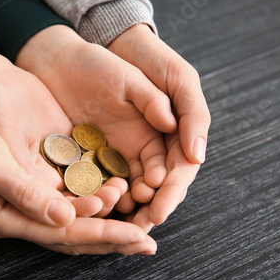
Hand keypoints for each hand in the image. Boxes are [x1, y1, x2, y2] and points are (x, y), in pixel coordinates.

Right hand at [0, 105, 156, 254]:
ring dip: (105, 220)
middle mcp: (18, 213)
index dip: (102, 234)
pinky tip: (114, 195)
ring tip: (139, 219)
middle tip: (147, 242)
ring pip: (73, 217)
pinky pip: (66, 195)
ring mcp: (25, 197)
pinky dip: (90, 198)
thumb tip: (66, 218)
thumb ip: (26, 192)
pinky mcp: (31, 177)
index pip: (63, 233)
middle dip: (111, 237)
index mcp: (4, 217)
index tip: (137, 236)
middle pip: (72, 234)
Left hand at [108, 24, 210, 229]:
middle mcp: (151, 143)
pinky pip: (105, 177)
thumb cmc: (137, 57)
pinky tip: (99, 207)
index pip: (180, 168)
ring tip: (122, 224)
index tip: (161, 207)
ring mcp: (124, 147)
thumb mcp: (169, 74)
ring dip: (130, 207)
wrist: (86, 52)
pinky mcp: (98, 149)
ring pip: (132, 185)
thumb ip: (185, 107)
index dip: (172, 190)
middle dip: (152, 207)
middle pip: (157, 184)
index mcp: (173, 129)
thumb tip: (193, 150)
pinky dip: (105, 193)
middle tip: (142, 226)